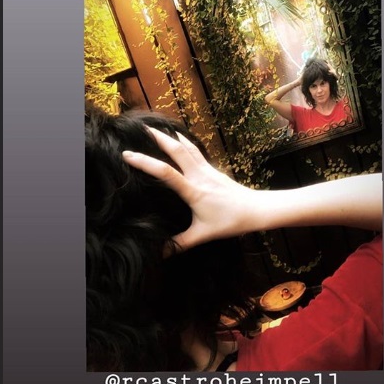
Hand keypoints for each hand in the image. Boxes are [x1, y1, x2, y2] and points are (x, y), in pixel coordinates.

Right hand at [122, 128, 256, 251]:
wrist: (256, 209)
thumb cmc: (230, 222)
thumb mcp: (203, 235)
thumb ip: (180, 244)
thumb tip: (160, 255)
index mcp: (193, 191)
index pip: (165, 172)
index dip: (145, 162)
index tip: (127, 154)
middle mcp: (199, 175)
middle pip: (176, 149)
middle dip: (157, 137)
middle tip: (140, 128)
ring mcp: (207, 169)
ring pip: (186, 146)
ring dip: (170, 135)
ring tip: (155, 128)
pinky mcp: (213, 168)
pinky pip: (195, 150)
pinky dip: (183, 142)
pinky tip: (178, 139)